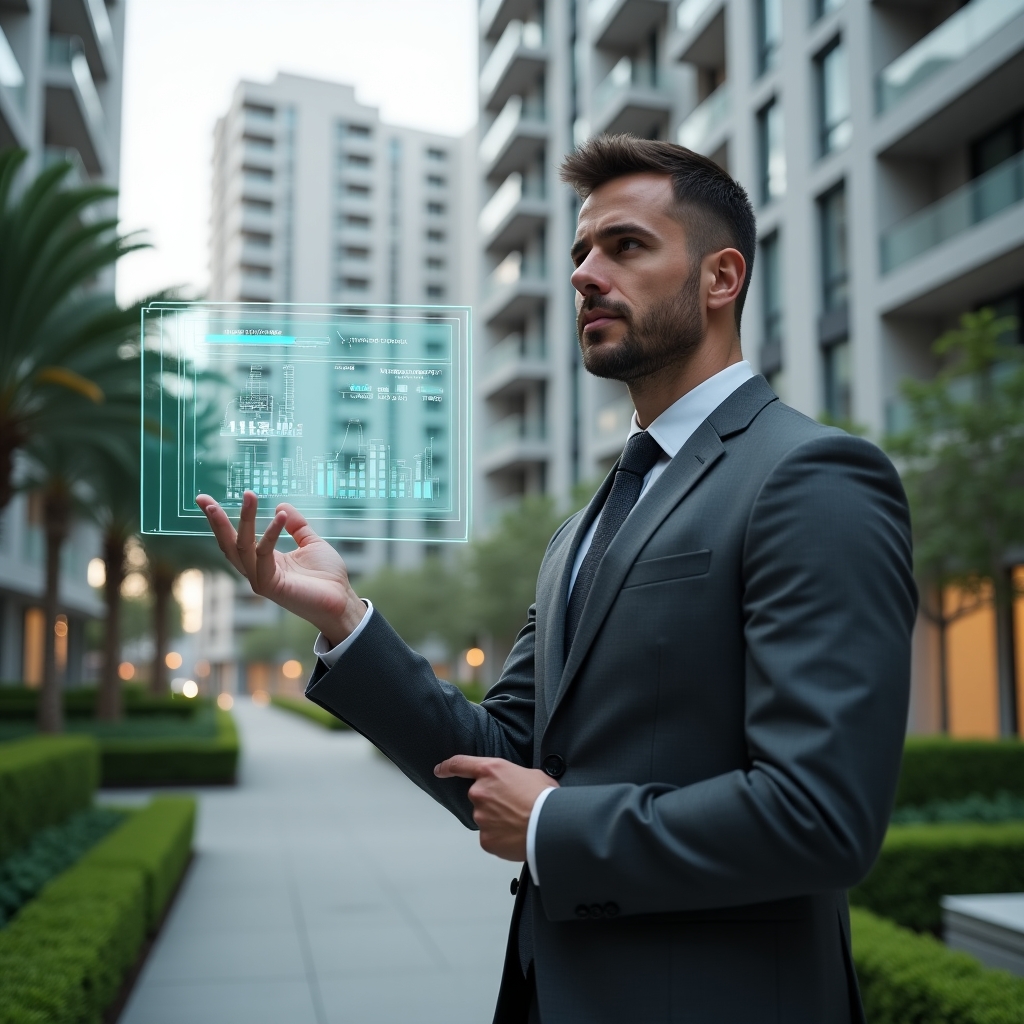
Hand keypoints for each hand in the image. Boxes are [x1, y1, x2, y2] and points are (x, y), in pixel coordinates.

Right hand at [196, 490, 365, 645]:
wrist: (342, 600)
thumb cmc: (328, 577)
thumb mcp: (311, 543)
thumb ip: (296, 526)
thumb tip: (281, 505)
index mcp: (263, 560)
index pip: (235, 539)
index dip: (220, 521)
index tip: (204, 500)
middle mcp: (257, 570)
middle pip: (229, 544)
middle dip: (216, 521)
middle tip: (204, 499)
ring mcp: (260, 579)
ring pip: (242, 547)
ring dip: (244, 519)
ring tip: (249, 496)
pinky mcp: (269, 586)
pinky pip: (264, 555)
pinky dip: (271, 534)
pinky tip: (280, 516)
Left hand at [434, 756, 557, 860]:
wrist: (550, 826)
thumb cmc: (545, 800)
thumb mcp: (532, 775)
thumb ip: (514, 777)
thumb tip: (516, 785)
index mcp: (491, 771)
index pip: (460, 764)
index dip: (448, 767)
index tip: (440, 770)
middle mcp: (480, 792)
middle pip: (479, 796)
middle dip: (493, 802)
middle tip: (514, 807)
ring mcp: (481, 816)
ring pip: (486, 818)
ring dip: (499, 820)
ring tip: (520, 822)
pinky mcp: (485, 838)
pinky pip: (490, 836)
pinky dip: (501, 837)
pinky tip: (516, 834)